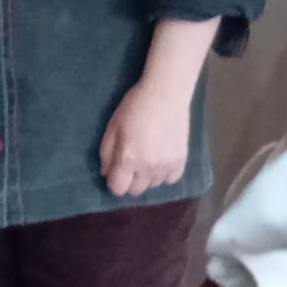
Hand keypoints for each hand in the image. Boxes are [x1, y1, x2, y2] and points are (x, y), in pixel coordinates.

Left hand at [99, 79, 190, 196]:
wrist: (165, 95)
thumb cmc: (134, 107)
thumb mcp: (112, 127)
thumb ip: (106, 153)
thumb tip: (105, 173)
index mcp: (128, 159)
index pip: (118, 188)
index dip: (113, 182)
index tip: (114, 172)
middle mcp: (148, 168)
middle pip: (135, 190)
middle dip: (129, 180)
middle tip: (129, 162)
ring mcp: (166, 166)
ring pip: (153, 185)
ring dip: (146, 176)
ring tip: (146, 156)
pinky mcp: (181, 162)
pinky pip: (170, 179)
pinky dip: (163, 173)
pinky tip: (160, 158)